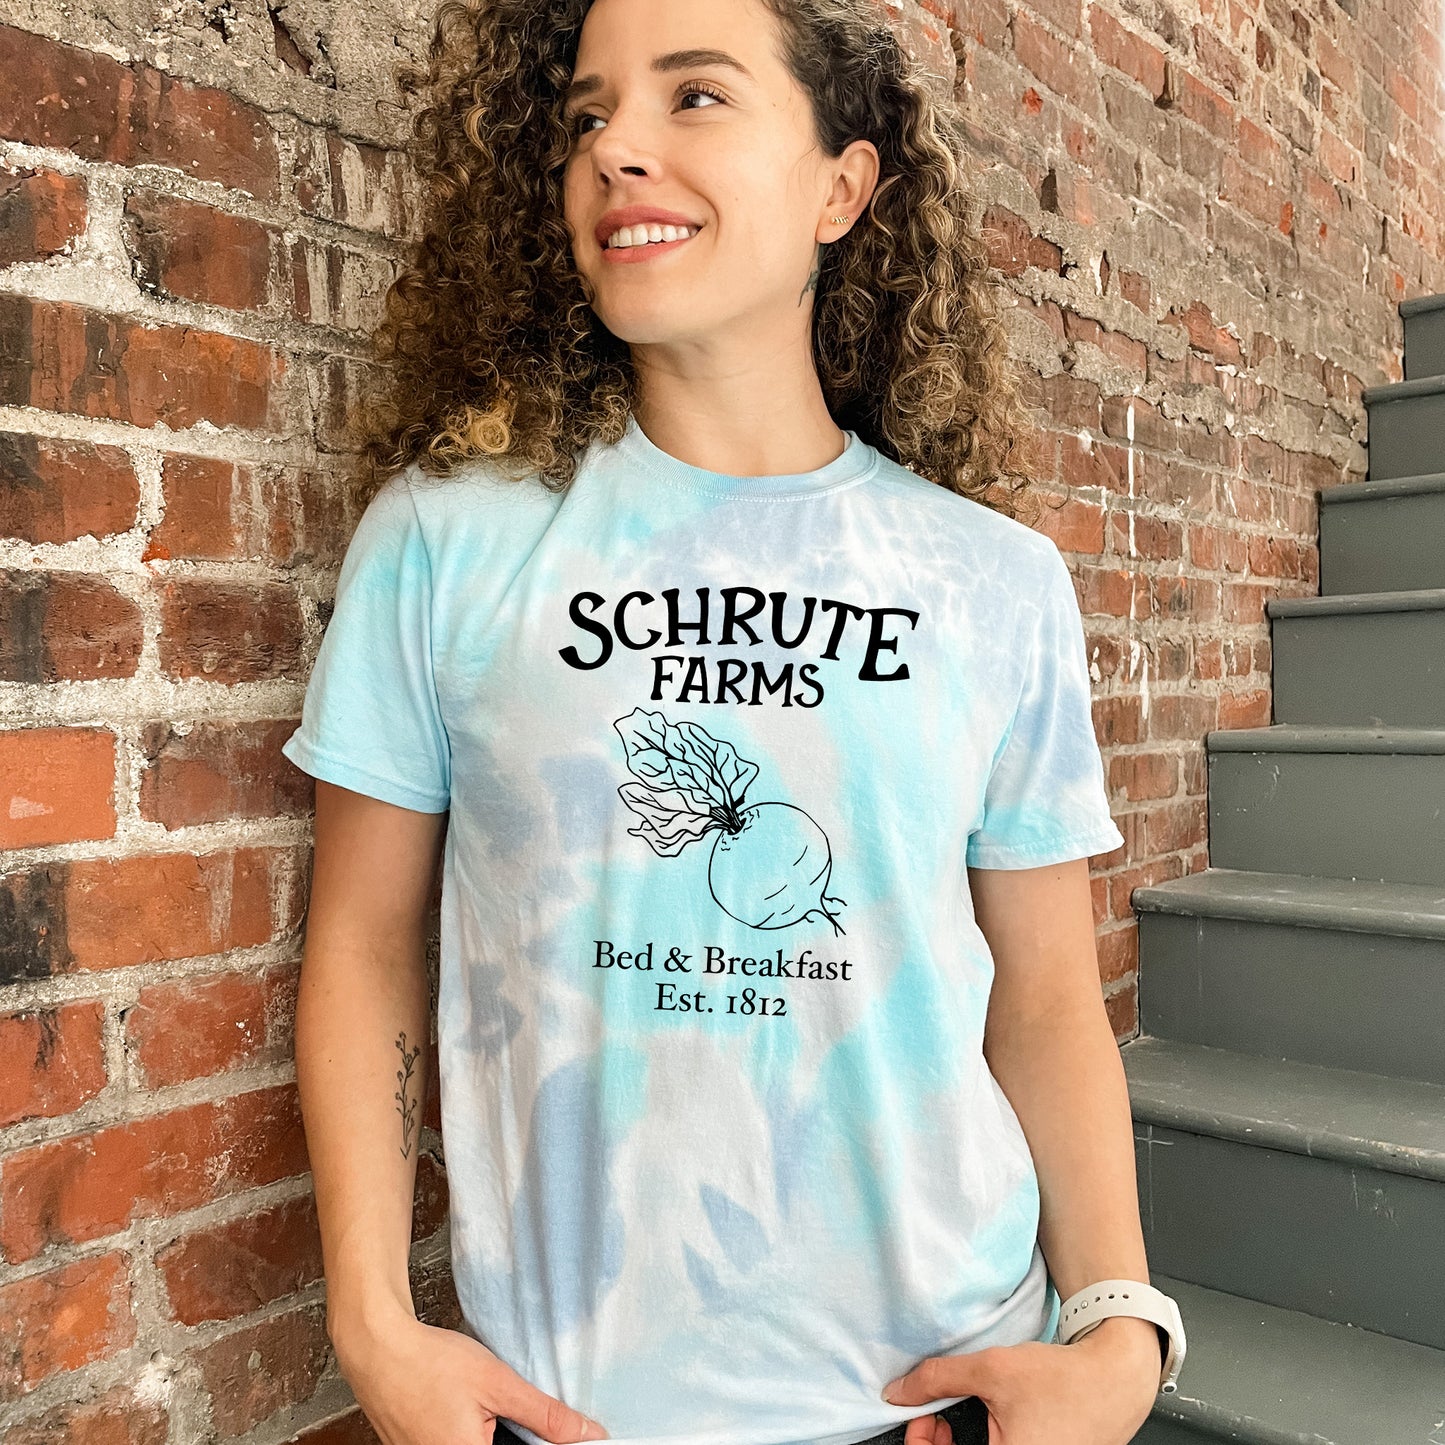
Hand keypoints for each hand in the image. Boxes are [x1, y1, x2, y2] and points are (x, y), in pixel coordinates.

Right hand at [331, 1304, 608, 1444]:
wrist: (378, 1348)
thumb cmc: (431, 1363)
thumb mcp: (498, 1384)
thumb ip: (546, 1415)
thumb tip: (590, 1434)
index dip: (540, 1442)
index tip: (545, 1429)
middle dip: (516, 1436)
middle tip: (504, 1408)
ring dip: (494, 1433)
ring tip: (481, 1406)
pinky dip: (470, 1432)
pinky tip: (466, 1409)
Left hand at [880, 1315, 1161, 1444]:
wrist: (1115, 1378)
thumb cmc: (1064, 1379)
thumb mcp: (992, 1369)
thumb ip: (938, 1380)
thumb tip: (899, 1393)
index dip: (920, 1444)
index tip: (918, 1419)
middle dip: (937, 1443)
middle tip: (933, 1414)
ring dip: (958, 1443)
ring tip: (955, 1412)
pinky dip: (983, 1443)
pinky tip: (980, 1422)